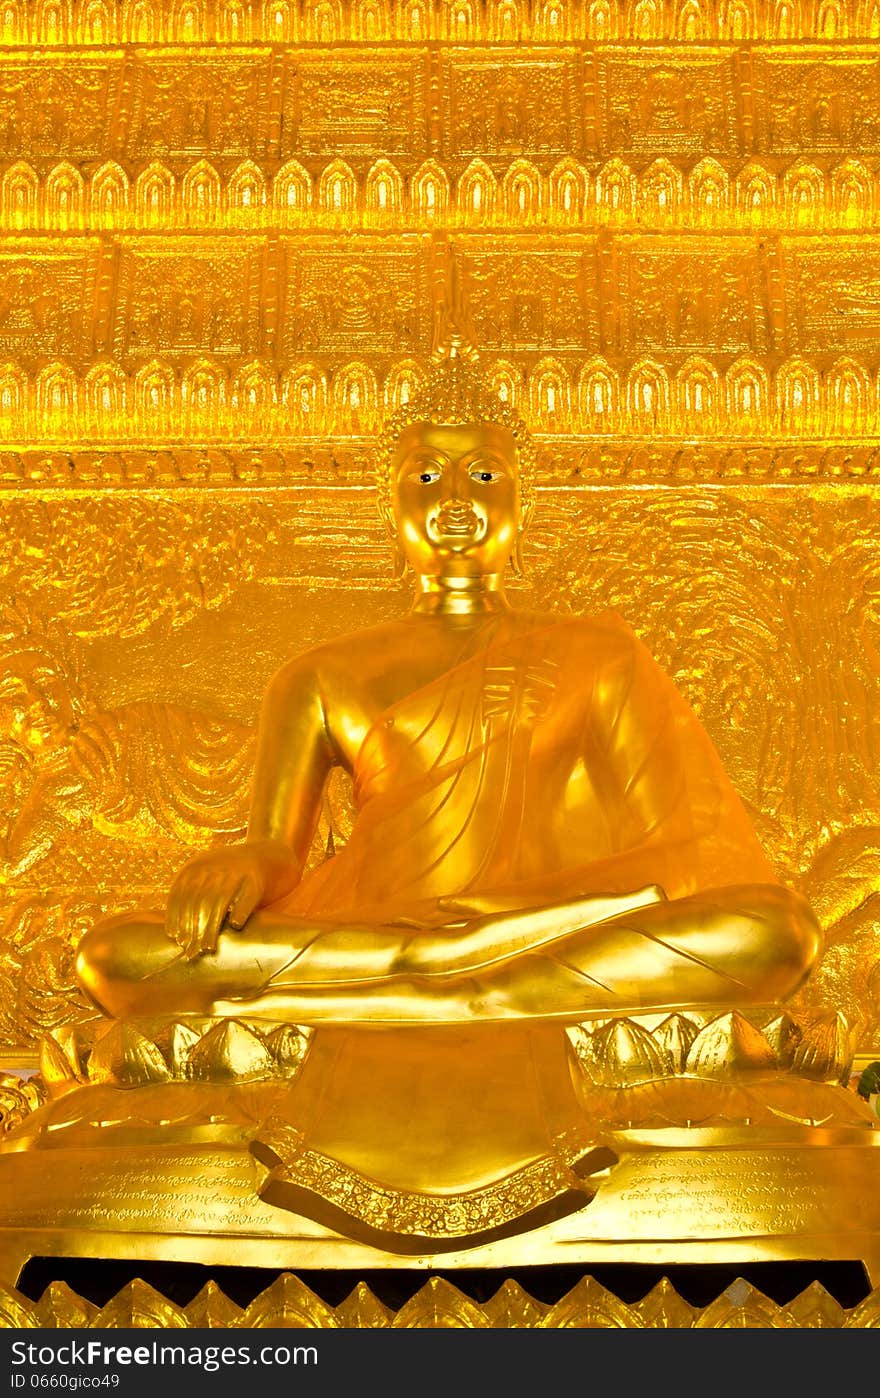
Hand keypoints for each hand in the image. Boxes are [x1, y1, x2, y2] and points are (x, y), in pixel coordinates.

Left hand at [167, 845, 272, 959]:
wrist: (260, 857)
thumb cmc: (224, 876)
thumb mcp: (202, 876)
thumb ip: (187, 896)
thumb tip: (172, 933)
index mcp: (196, 866)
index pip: (180, 894)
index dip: (177, 917)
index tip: (176, 938)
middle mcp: (214, 868)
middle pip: (198, 902)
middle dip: (192, 928)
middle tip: (190, 950)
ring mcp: (235, 874)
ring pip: (219, 903)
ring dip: (211, 928)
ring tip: (207, 947)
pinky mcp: (255, 882)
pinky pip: (245, 901)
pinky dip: (239, 913)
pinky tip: (234, 926)